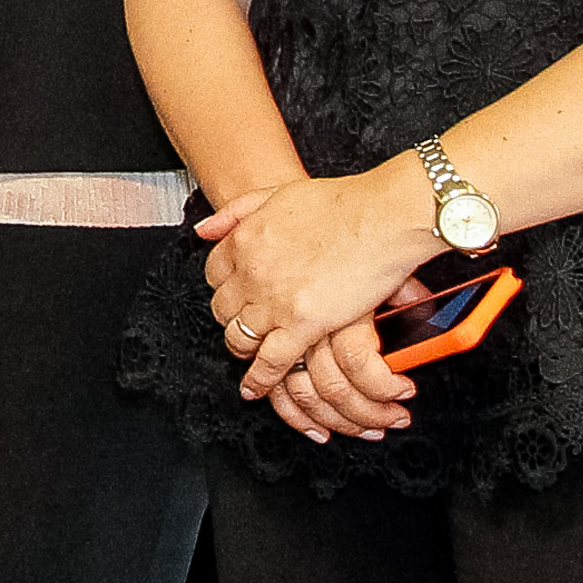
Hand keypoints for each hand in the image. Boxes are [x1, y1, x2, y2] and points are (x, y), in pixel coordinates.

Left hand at [199, 167, 435, 432]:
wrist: (380, 216)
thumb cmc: (340, 204)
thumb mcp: (275, 194)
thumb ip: (235, 212)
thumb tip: (202, 232)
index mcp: (243, 242)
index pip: (214, 275)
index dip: (225, 289)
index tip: (234, 296)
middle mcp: (251, 272)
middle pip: (223, 309)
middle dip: (231, 321)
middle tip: (243, 328)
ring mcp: (274, 300)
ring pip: (241, 337)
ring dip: (242, 350)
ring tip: (248, 358)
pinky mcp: (303, 324)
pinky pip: (271, 361)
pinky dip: (260, 379)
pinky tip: (256, 388)